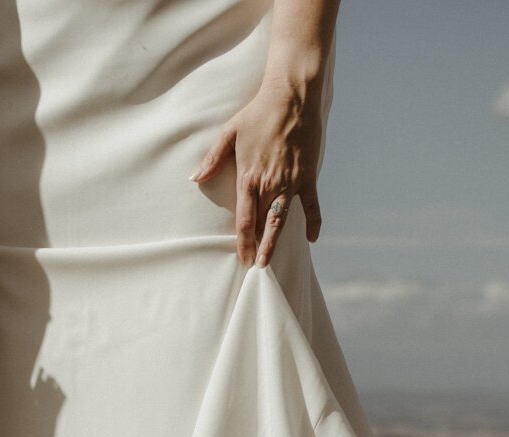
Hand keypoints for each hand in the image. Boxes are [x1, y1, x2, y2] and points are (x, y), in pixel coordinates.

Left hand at [191, 77, 325, 266]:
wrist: (291, 97)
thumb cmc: (257, 113)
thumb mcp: (229, 133)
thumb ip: (213, 159)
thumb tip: (195, 178)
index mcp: (249, 177)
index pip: (244, 218)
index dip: (243, 240)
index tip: (241, 257)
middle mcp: (270, 184)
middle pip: (263, 224)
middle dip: (258, 247)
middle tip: (255, 267)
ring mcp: (291, 181)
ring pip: (282, 219)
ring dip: (276, 241)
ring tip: (270, 260)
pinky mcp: (308, 175)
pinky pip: (312, 204)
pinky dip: (314, 221)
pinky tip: (312, 238)